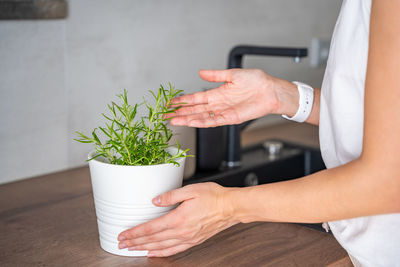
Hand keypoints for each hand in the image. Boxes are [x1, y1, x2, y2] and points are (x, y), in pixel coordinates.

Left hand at [117, 183, 236, 256]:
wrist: (231, 207)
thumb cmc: (214, 197)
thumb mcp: (190, 190)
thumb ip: (170, 196)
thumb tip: (155, 200)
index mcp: (179, 218)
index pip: (151, 228)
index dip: (135, 232)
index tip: (124, 235)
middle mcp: (182, 231)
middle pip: (153, 239)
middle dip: (135, 242)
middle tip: (122, 244)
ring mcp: (188, 238)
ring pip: (161, 246)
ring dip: (145, 248)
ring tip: (133, 249)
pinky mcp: (194, 240)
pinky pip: (174, 250)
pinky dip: (162, 253)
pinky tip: (154, 253)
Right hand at [168, 69, 297, 126]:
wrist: (271, 90)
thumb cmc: (256, 81)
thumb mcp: (232, 74)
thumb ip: (216, 75)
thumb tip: (201, 72)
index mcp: (217, 93)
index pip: (195, 98)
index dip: (182, 101)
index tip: (170, 102)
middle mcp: (218, 104)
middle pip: (194, 110)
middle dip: (179, 113)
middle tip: (165, 115)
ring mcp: (223, 112)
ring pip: (201, 117)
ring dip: (187, 119)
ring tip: (173, 120)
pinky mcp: (231, 118)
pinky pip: (213, 121)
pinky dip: (201, 122)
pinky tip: (191, 122)